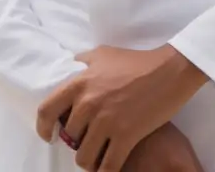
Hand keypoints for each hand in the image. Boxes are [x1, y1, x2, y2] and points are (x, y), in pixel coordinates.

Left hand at [36, 44, 206, 171]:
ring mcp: (106, 121)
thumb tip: (71, 67)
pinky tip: (110, 167)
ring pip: (84, 158)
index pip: (46, 111)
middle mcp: (89, 103)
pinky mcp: (125, 136)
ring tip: (100, 154)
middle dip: (78, 142)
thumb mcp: (105, 53)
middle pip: (70, 139)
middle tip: (91, 139)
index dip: (43, 128)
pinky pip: (107, 168)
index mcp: (80, 83)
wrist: (170, 69)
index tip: (50, 135)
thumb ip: (84, 62)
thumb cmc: (137, 61)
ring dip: (91, 160)